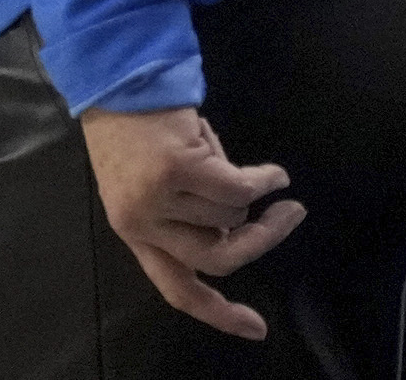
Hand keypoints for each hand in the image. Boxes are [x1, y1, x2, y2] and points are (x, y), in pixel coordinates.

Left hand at [79, 104, 305, 339]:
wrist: (114, 77)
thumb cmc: (133, 128)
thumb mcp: (149, 184)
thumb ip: (185, 215)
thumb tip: (236, 229)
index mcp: (133, 231)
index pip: (175, 288)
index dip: (218, 313)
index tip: (256, 328)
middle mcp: (140, 222)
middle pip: (219, 258)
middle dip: (263, 241)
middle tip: (291, 216)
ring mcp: (156, 197)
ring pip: (230, 216)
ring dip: (242, 188)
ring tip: (223, 154)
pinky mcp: (177, 170)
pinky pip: (240, 190)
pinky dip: (265, 181)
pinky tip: (275, 174)